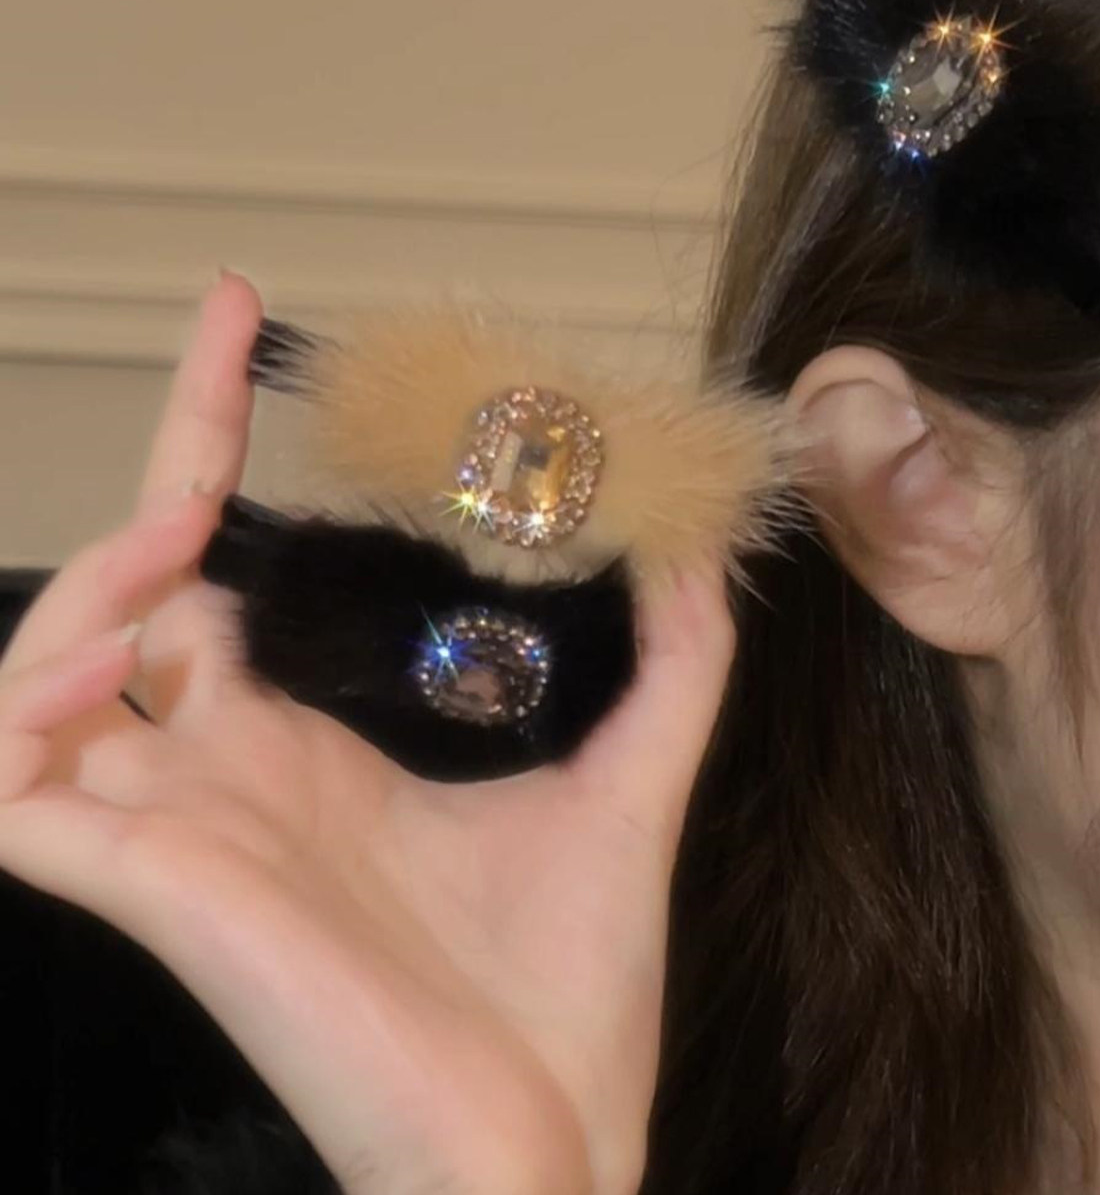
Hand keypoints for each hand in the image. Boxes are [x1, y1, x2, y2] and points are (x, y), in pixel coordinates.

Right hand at [0, 274, 735, 1194]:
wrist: (548, 1149)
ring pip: (39, 678)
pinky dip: (24, 712)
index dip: (211, 446)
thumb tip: (699, 545)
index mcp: (305, 750)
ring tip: (178, 533)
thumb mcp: (632, 785)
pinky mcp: (159, 894)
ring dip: (86, 585)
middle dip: (152, 478)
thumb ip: (673, 663)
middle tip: (224, 378)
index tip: (238, 321)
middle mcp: (224, 777)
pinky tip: (108, 662)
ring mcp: (180, 833)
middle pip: (124, 596)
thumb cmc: (569, 989)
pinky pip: (13, 793)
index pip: (217, 572)